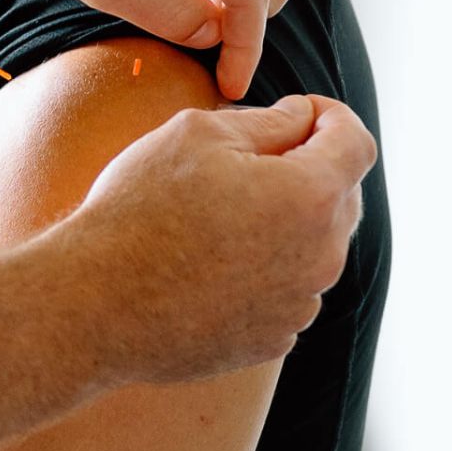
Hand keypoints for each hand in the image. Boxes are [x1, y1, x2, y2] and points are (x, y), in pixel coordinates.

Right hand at [75, 94, 376, 383]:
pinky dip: (267, 267)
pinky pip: (288, 288)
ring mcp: (299, 305)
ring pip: (315, 245)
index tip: (299, 112)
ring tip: (221, 212)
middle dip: (309, 167)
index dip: (332, 116)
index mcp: (309, 197)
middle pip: (341, 196)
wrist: (96, 304)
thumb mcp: (199, 134)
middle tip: (248, 157)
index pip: (356, 143)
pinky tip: (212, 260)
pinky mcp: (273, 338)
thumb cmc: (141, 209)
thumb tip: (302, 119)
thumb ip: (269, 121)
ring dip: (287, 221)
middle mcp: (321, 257)